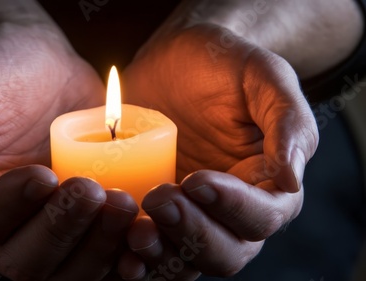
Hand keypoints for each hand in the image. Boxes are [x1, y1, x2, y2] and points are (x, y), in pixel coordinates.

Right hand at [0, 22, 137, 279]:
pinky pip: (103, 257)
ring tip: (124, 204)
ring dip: (99, 246)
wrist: (48, 67)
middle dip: (62, 229)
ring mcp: (49, 228)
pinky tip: (143, 234)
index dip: (11, 206)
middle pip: (26, 259)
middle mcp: (5, 225)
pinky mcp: (86, 223)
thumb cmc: (1, 68)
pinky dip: (124, 255)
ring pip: (68, 268)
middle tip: (92, 190)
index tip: (45, 174)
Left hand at [120, 24, 318, 277]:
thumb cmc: (224, 64)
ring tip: (136, 231)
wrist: (173, 61)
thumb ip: (288, 122)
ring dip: (162, 254)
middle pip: (225, 252)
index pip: (263, 216)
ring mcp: (191, 214)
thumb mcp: (262, 75)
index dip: (232, 207)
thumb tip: (291, 178)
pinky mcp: (155, 212)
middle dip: (192, 233)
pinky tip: (118, 247)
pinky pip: (151, 249)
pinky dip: (136, 257)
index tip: (196, 180)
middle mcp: (232, 210)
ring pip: (186, 260)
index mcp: (269, 183)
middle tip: (159, 199)